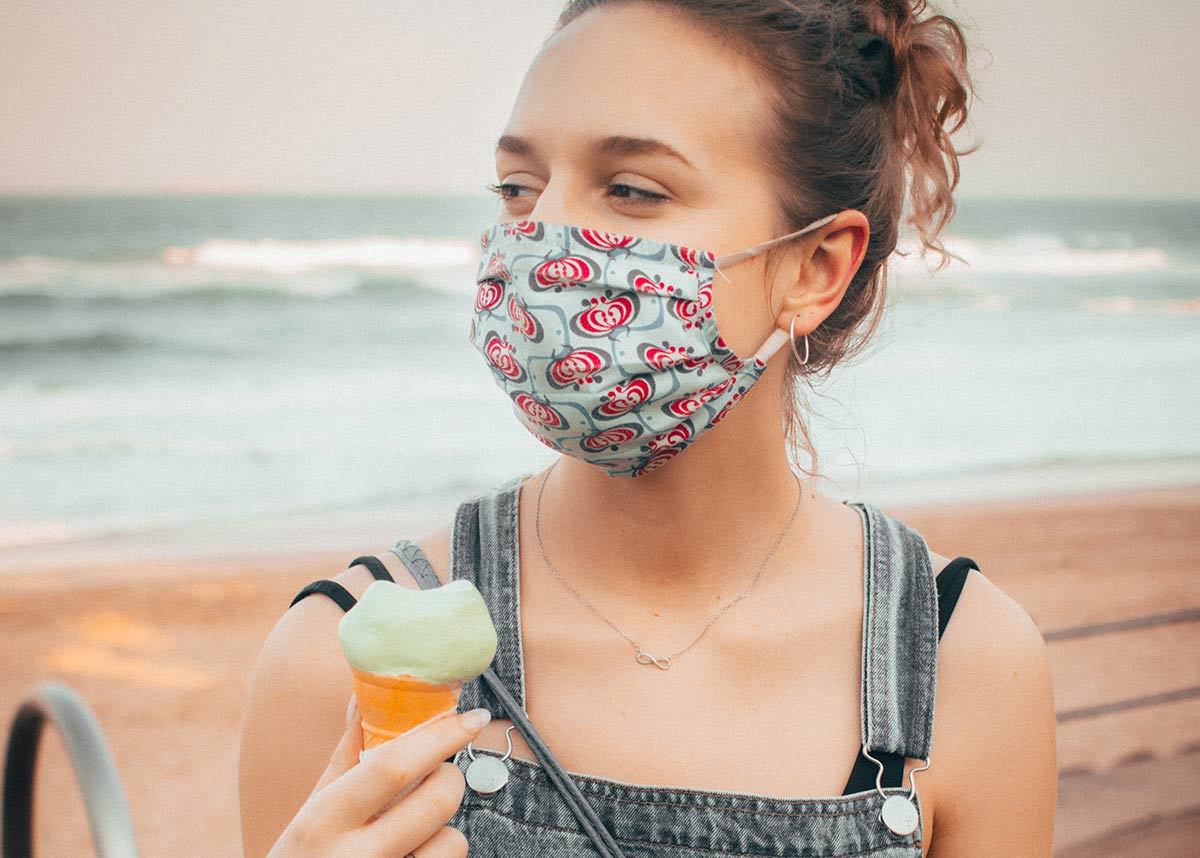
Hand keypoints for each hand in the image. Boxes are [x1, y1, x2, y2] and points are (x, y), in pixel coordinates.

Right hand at [268, 698, 490, 857]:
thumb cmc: (306, 855)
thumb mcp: (314, 809)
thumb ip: (346, 756)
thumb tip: (364, 695)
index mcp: (323, 819)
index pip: (393, 765)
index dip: (441, 736)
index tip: (475, 716)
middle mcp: (354, 856)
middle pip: (436, 799)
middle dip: (450, 777)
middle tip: (439, 775)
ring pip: (453, 841)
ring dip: (446, 828)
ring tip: (415, 834)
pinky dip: (439, 856)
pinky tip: (415, 856)